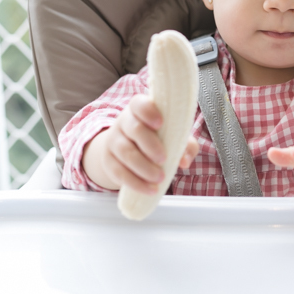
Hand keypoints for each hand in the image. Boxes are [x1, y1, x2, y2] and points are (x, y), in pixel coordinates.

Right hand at [82, 95, 198, 192]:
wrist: (125, 151)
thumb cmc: (156, 138)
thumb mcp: (172, 136)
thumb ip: (185, 145)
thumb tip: (184, 160)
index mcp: (139, 110)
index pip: (139, 104)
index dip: (148, 112)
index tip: (160, 123)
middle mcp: (124, 122)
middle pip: (134, 129)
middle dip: (150, 145)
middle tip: (164, 159)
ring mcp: (113, 141)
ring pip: (125, 152)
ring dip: (143, 167)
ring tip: (160, 178)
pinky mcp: (108, 162)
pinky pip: (119, 172)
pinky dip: (135, 183)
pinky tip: (150, 189)